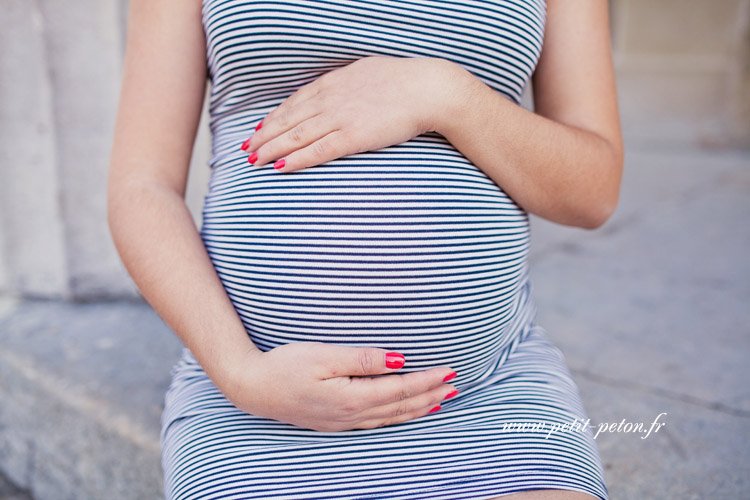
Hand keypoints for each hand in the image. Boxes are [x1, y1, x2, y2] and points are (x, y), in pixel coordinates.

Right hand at [222, 342, 458, 431]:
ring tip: (441, 400)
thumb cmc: (284, 367)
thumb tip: (398, 360)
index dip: (426, 380)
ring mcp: (344, 422)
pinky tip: (405, 412)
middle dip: (430, 395)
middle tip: (455, 384)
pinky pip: (378, 422)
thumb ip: (362, 359)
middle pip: (401, 407)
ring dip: (419, 408)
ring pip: (392, 417)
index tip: (448, 370)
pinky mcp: (337, 422)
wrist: (252, 388)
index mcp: (351, 398)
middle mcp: (351, 416)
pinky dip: (399, 416)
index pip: (399, 389)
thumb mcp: (323, 356)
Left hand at [240, 56, 456, 171]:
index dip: (274, 118)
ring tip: (254, 161)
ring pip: (296, 135)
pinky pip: (318, 151)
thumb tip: (339, 90)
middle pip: (288, 120)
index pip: (294, 102)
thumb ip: (347, 84)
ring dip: (271, 149)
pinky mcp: (354, 136)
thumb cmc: (403, 81)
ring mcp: (340, 118)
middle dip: (264, 136)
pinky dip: (296, 159)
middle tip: (246, 149)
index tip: (259, 129)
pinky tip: (280, 168)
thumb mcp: (367, 73)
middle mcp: (330, 99)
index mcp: (333, 82)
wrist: (427, 89)